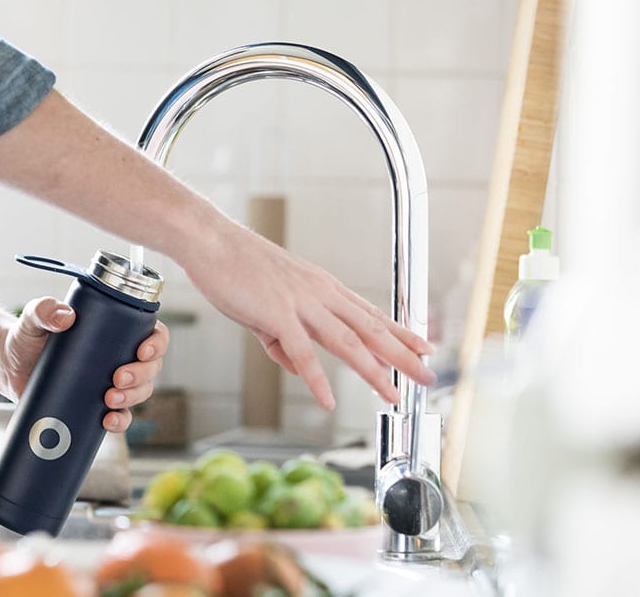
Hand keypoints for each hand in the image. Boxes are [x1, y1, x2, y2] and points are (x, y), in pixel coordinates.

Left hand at [0, 296, 169, 432]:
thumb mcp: (33, 318)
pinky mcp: (96, 406)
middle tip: (117, 378)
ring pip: (140, 392)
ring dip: (133, 398)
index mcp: (116, 331)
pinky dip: (120, 422)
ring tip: (109, 399)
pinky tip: (107, 421)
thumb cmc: (27, 336)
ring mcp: (110, 383)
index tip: (142, 351)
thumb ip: (43, 310)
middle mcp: (120, 357)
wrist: (9, 366)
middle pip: (151, 367)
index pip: (153, 333)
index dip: (157, 343)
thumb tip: (64, 316)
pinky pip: (120, 417)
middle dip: (141, 375)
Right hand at [184, 220, 436, 409]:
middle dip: (404, 355)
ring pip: (347, 342)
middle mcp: (320, 293)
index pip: (370, 313)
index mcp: (321, 287)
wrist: (210, 241)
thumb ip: (282, 340)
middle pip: (371, 329)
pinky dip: (316, 378)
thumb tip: (296, 368)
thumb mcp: (266, 307)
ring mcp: (301, 303)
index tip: (423, 346)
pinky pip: (302, 352)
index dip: (400, 332)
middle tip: (428, 375)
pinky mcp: (276, 313)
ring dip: (374, 371)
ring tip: (393, 395)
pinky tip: (328, 399)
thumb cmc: (235, 267)